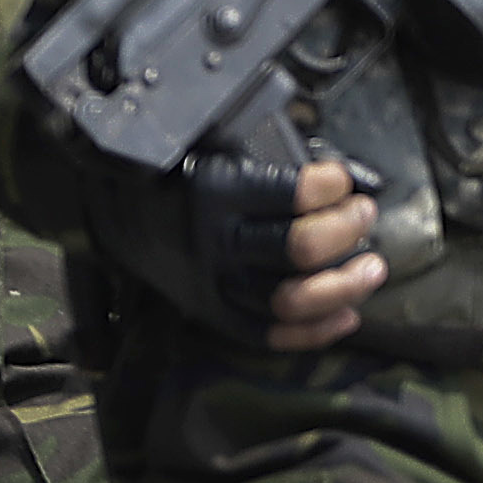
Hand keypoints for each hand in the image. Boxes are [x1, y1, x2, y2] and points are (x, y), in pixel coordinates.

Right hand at [182, 148, 386, 349]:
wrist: (110, 214)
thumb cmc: (172, 176)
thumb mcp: (208, 148)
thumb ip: (263, 156)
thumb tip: (337, 172)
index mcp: (212, 192)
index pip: (288, 192)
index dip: (331, 185)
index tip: (343, 179)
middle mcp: (214, 241)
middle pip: (299, 248)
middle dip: (347, 230)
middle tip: (364, 215)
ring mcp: (214, 283)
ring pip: (292, 299)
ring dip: (345, 286)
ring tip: (372, 267)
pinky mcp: (213, 312)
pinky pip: (271, 334)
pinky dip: (316, 330)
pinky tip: (348, 314)